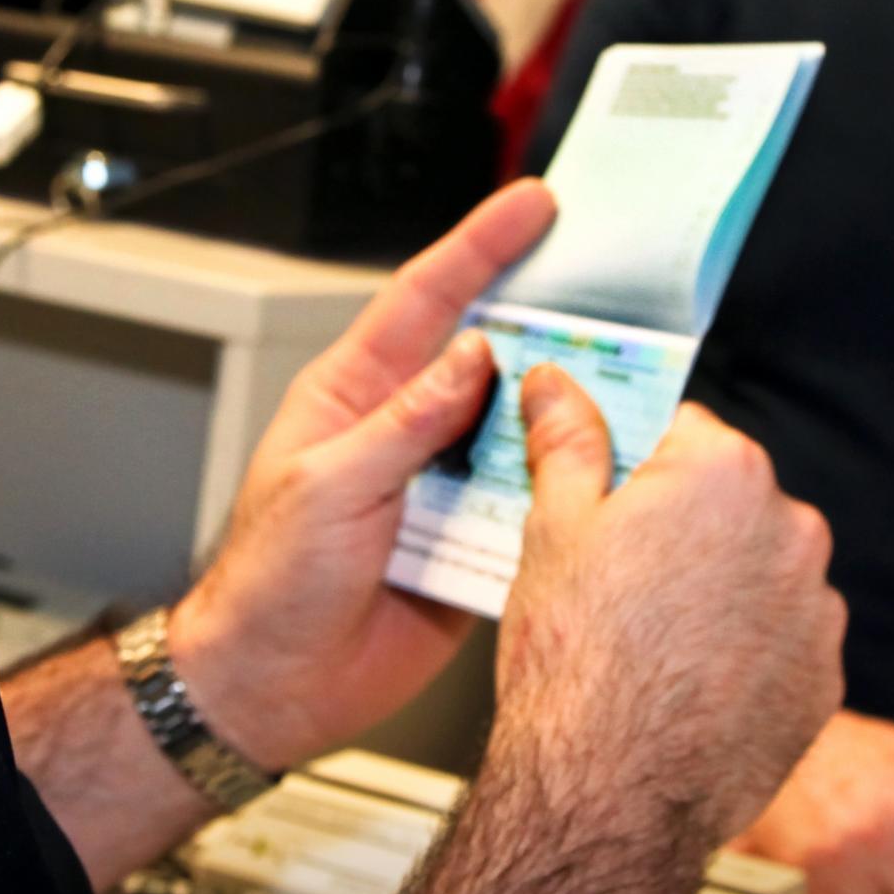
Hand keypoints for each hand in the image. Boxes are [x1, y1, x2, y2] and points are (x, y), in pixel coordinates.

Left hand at [171, 179, 557, 769]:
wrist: (273, 687)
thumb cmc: (268, 582)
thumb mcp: (328, 487)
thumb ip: (404, 422)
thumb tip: (471, 357)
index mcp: (354, 395)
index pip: (424, 301)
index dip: (479, 248)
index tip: (532, 207)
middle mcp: (405, 431)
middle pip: (489, 357)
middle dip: (548, 320)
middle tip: (611, 285)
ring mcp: (442, 485)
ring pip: (520, 429)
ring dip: (565, 411)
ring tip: (626, 381)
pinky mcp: (473, 542)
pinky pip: (531, 504)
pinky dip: (566, 491)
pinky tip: (604, 475)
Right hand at [497, 375, 845, 849]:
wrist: (613, 789)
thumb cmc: (576, 655)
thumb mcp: (552, 527)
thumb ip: (567, 440)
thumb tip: (557, 381)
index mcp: (724, 471)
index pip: (680, 429)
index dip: (631, 462)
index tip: (600, 496)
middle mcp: (790, 528)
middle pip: (727, 501)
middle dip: (679, 526)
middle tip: (613, 577)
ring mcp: (815, 609)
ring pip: (755, 572)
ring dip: (715, 589)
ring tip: (647, 641)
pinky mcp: (823, 679)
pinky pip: (778, 640)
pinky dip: (741, 650)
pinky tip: (684, 681)